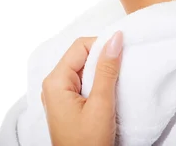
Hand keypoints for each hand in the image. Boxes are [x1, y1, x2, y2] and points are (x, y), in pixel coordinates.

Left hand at [41, 31, 123, 145]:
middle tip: (123, 68)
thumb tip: (115, 39)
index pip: (80, 47)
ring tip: (117, 82)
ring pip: (83, 70)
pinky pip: (82, 84)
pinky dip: (97, 84)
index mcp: (55, 81)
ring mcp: (58, 95)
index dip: (102, 45)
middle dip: (102, 59)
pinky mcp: (67, 105)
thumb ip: (107, 70)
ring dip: (101, 72)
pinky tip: (109, 92)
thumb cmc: (88, 143)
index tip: (123, 52)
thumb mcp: (101, 105)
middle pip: (80, 56)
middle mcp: (53, 85)